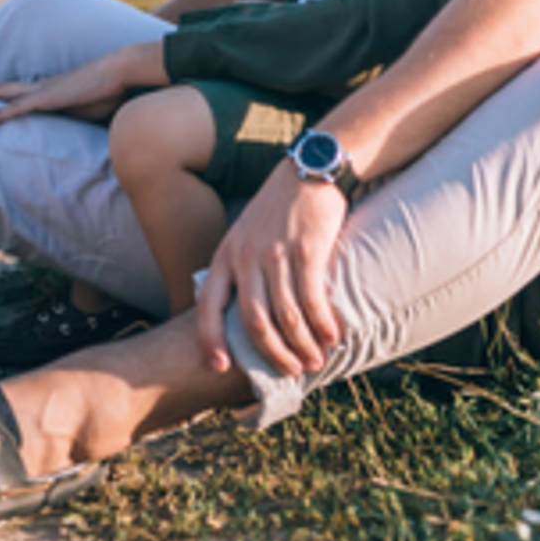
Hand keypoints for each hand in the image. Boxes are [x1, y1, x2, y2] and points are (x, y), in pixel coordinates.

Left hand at [0, 41, 166, 125]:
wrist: (121, 72)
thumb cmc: (112, 91)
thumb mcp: (93, 110)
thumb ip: (82, 120)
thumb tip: (87, 133)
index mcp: (52, 90)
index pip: (19, 93)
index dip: (0, 97)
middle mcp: (42, 87)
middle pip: (2, 89)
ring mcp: (42, 92)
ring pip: (1, 94)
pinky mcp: (47, 99)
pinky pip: (15, 109)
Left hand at [196, 162, 346, 376]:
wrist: (309, 170)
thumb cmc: (278, 208)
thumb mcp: (245, 233)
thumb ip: (241, 269)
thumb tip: (244, 316)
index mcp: (226, 255)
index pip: (207, 306)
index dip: (210, 340)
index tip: (220, 367)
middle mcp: (246, 256)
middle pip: (253, 321)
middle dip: (273, 354)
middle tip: (290, 371)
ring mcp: (276, 253)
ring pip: (286, 316)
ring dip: (303, 345)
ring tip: (315, 360)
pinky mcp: (307, 249)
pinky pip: (312, 299)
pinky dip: (322, 324)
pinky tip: (332, 336)